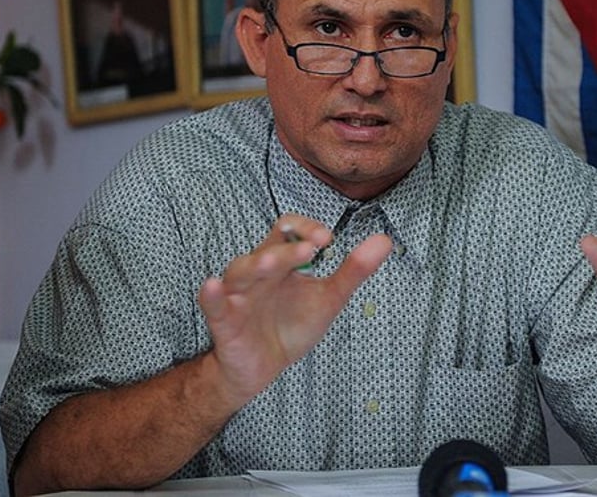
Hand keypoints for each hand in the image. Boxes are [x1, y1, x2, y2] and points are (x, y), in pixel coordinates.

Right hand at [199, 215, 391, 406]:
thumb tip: (385, 240)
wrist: (264, 368)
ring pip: (241, 271)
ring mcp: (239, 295)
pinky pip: (214, 305)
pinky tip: (211, 285)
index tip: (327, 240)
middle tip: (314, 248)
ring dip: (257, 265)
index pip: (287, 229)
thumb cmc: (292, 325)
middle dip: (289, 249)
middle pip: (268, 249)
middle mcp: (258, 272)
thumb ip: (353, 270)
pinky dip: (211, 295)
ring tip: (271, 262)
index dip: (305, 228)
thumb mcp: (328, 298)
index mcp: (281, 261)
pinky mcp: (225, 321)